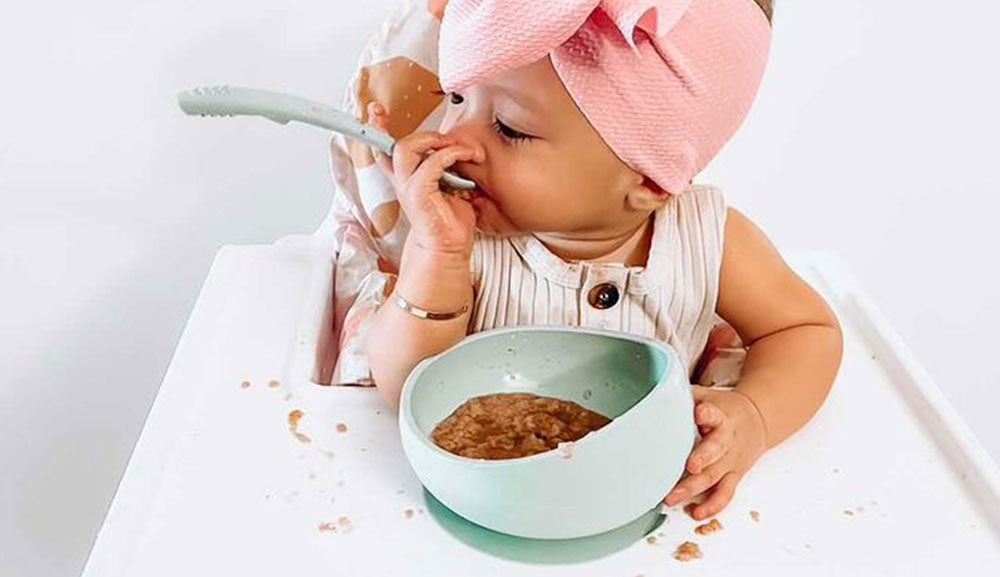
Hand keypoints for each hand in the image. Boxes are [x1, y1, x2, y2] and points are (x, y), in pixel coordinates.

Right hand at [388, 129, 481, 257]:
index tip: (377, 110)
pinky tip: (464, 157)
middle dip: (424, 133)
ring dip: (437, 141)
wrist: (448, 249)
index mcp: (407, 179)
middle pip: (398, 145)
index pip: (385, 149)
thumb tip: (459, 147)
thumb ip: (446, 167)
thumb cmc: (450, 221)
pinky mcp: (418, 194)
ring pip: (407, 148)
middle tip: (450, 141)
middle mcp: (404, 182)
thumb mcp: (450, 187)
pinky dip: (450, 154)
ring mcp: (408, 188)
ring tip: (459, 149)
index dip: (378, 128)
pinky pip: (431, 163)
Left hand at [663, 386, 767, 519]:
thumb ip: (685, 396)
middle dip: (703, 457)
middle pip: (716, 449)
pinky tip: (696, 512)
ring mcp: (731, 460)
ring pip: (715, 476)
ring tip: (672, 497)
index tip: (698, 412)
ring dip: (694, 488)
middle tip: (690, 466)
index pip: (714, 413)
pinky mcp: (734, 475)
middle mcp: (727, 440)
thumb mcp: (709, 395)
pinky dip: (712, 505)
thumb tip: (655, 391)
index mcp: (720, 416)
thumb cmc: (724, 408)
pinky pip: (725, 493)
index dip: (707, 414)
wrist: (758, 420)